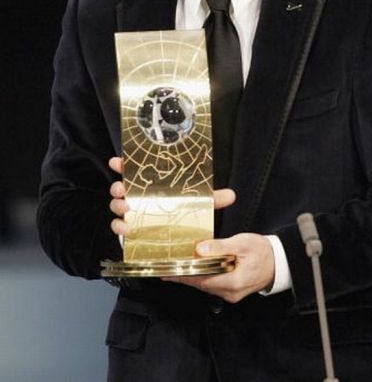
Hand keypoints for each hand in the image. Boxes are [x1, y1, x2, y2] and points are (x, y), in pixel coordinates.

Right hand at [108, 157, 236, 235]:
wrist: (177, 234)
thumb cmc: (182, 211)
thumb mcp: (199, 203)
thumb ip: (213, 198)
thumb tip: (232, 195)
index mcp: (150, 184)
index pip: (132, 170)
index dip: (123, 164)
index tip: (117, 161)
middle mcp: (136, 195)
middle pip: (119, 187)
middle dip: (119, 188)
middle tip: (125, 191)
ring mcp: (130, 212)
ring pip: (116, 205)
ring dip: (119, 206)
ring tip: (128, 210)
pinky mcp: (129, 228)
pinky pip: (117, 226)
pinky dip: (119, 227)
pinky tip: (127, 228)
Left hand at [162, 233, 274, 302]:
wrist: (279, 262)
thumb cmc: (263, 251)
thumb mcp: (243, 243)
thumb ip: (221, 247)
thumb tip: (201, 249)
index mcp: (233, 282)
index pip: (201, 279)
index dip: (183, 275)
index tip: (167, 271)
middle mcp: (230, 292)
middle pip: (200, 284)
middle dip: (183, 276)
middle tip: (164, 268)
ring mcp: (230, 294)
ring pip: (205, 286)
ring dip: (191, 277)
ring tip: (174, 268)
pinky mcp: (231, 291)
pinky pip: (212, 285)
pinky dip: (201, 277)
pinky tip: (192, 270)